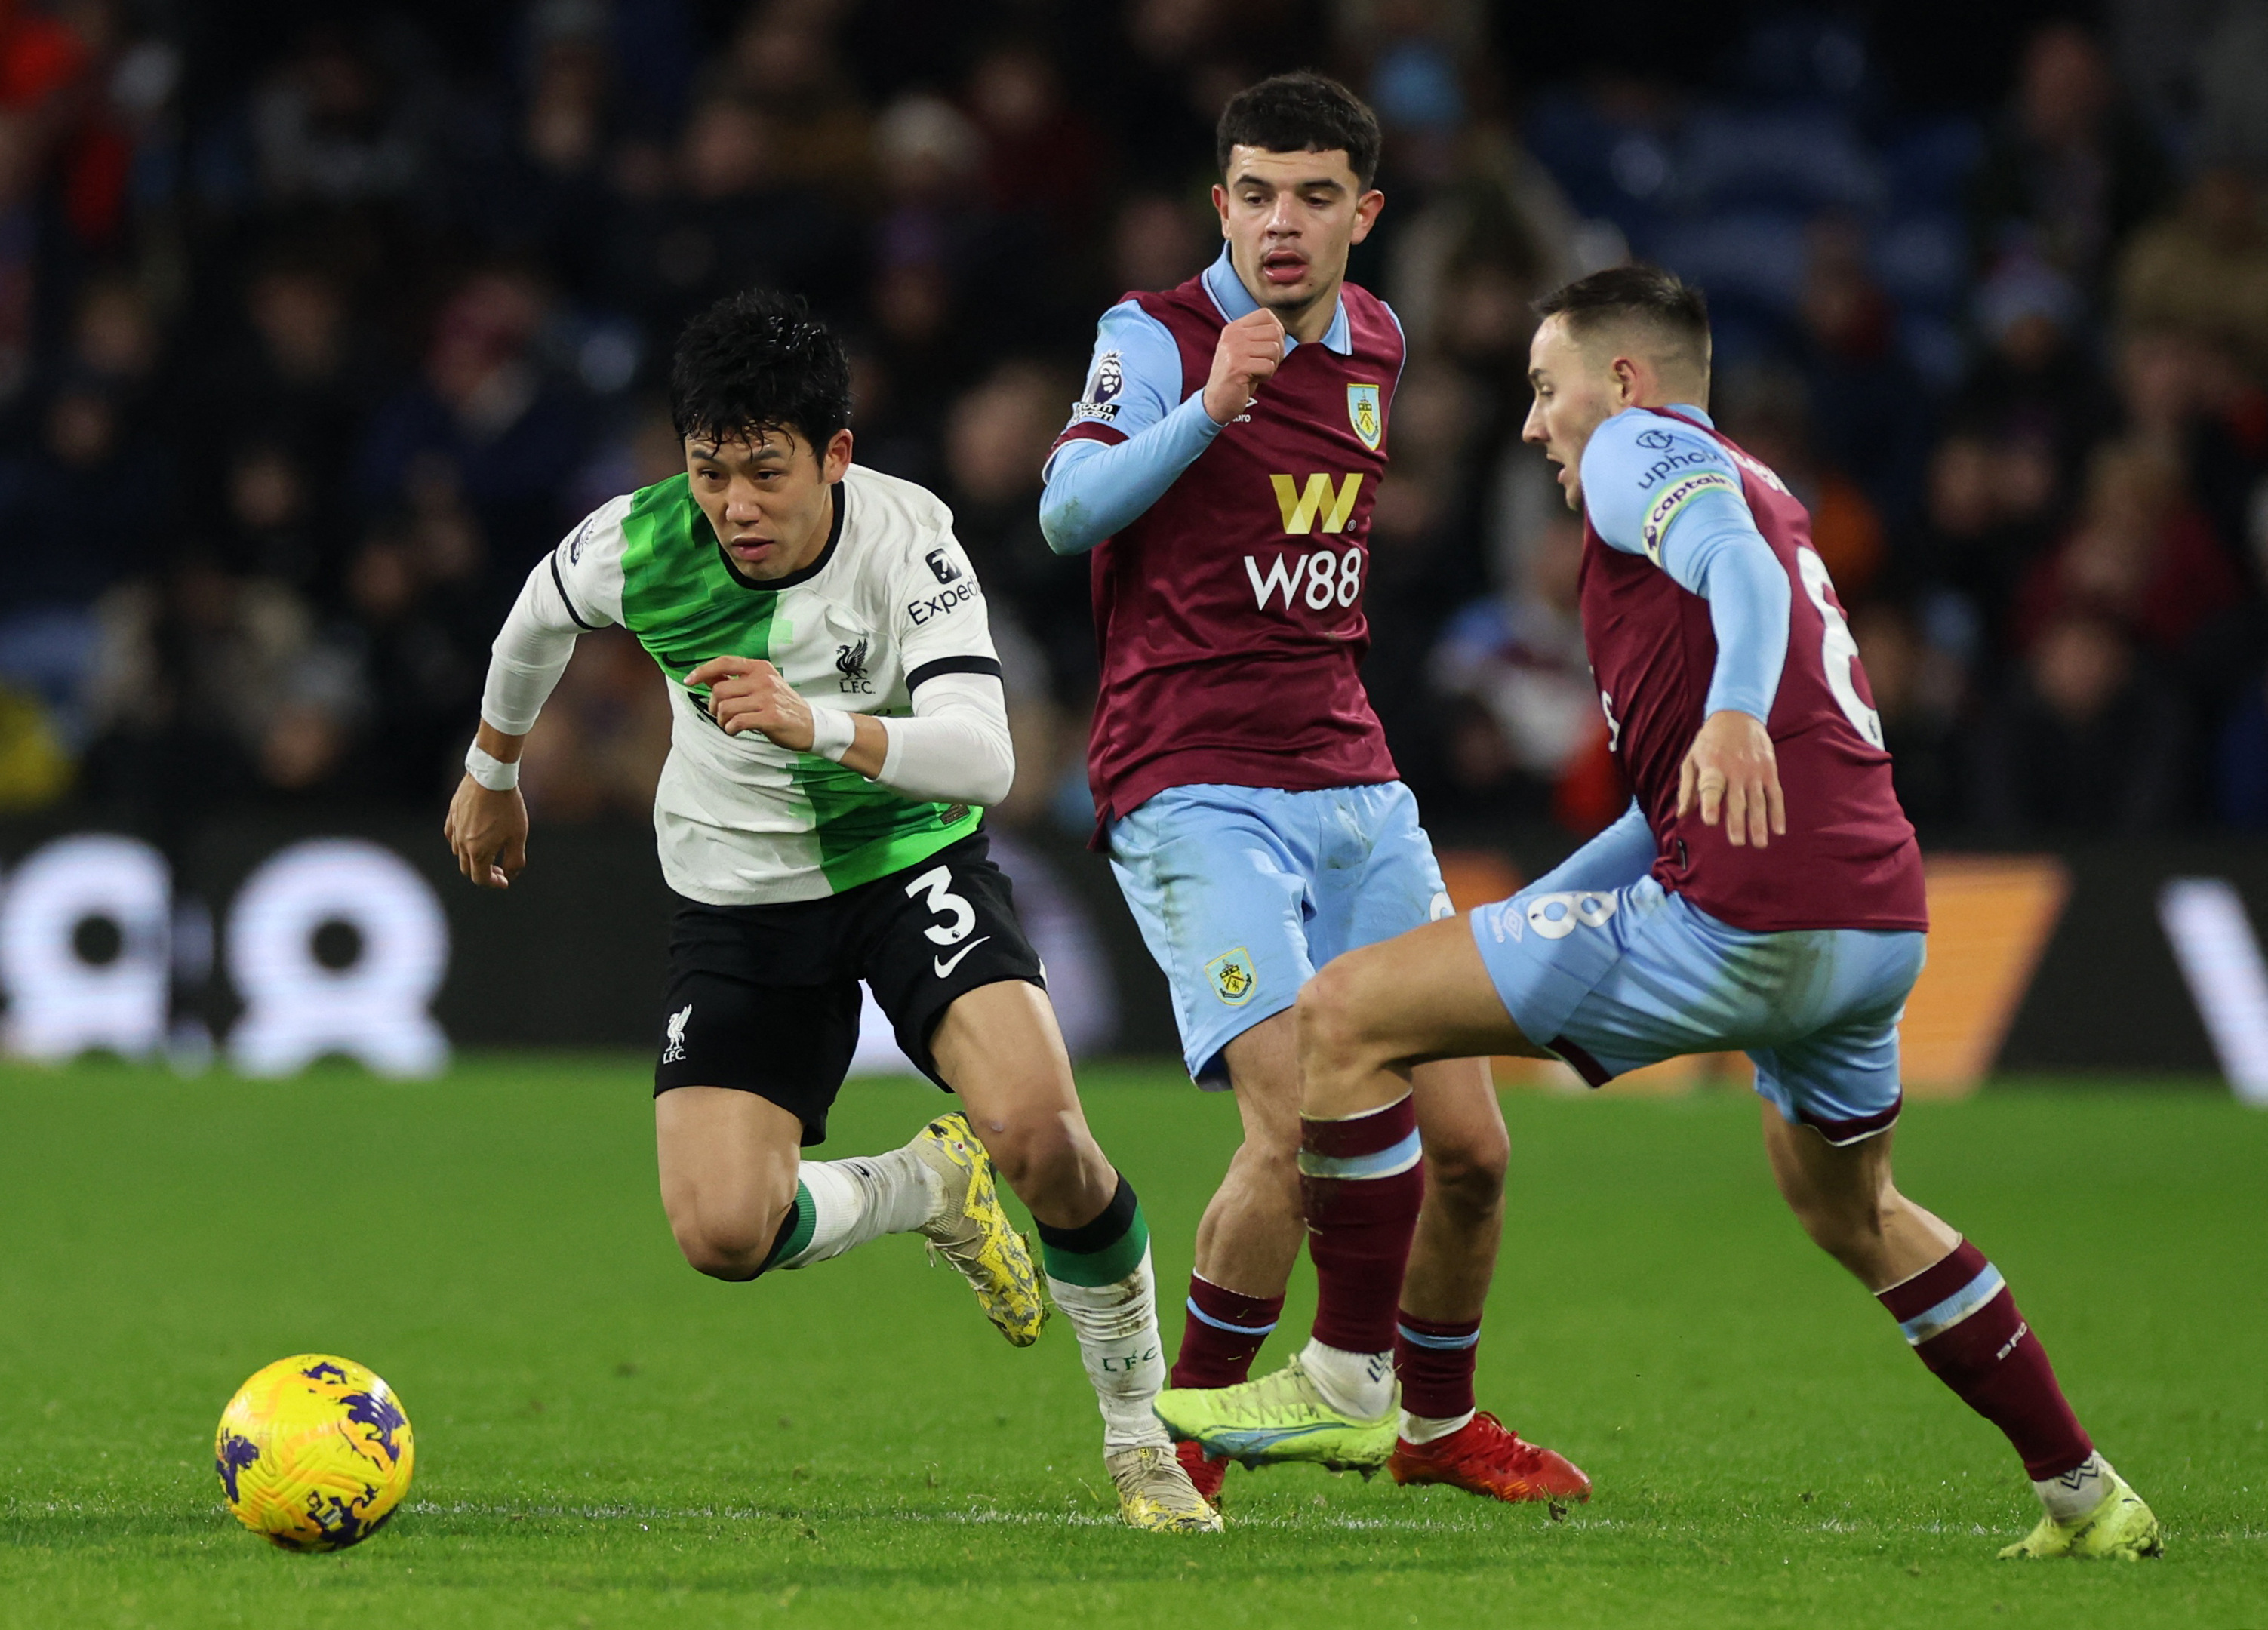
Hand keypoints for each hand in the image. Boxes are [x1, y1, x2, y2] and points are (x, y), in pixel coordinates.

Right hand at [444, 777, 528, 888]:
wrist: (491, 776)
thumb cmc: (507, 806)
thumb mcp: (518, 836)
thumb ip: (515, 860)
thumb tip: (511, 876)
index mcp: (478, 852)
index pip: (481, 879)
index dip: (494, 883)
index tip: (505, 880)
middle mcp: (462, 843)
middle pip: (468, 869)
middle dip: (484, 872)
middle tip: (500, 868)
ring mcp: (454, 828)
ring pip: (458, 853)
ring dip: (473, 858)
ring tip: (489, 851)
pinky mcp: (452, 815)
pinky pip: (451, 836)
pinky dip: (460, 842)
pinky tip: (471, 837)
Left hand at [686, 655, 814, 748]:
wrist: (811, 725)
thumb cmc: (782, 706)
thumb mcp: (761, 686)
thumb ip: (735, 680)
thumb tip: (706, 675)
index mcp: (759, 668)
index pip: (724, 662)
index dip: (702, 670)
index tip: (689, 680)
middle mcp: (763, 679)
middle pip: (719, 690)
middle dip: (713, 706)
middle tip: (721, 715)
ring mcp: (767, 698)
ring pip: (725, 707)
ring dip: (722, 721)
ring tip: (730, 724)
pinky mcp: (770, 717)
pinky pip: (737, 722)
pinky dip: (730, 729)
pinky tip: (736, 730)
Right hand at [1202, 307, 1284, 423]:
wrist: (1217, 401)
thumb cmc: (1237, 376)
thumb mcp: (1244, 349)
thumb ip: (1259, 337)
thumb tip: (1282, 333)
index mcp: (1234, 328)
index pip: (1265, 314)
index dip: (1277, 330)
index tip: (1271, 347)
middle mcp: (1233, 335)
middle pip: (1274, 332)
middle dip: (1278, 351)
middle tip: (1265, 363)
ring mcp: (1234, 350)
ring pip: (1274, 349)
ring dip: (1272, 365)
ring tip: (1257, 372)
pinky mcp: (1238, 367)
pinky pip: (1269, 366)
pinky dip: (1266, 376)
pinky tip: (1253, 380)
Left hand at [1676, 709, 1785, 848]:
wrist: (1737, 715)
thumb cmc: (1709, 741)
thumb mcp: (1691, 759)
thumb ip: (1687, 788)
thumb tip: (1682, 815)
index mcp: (1712, 767)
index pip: (1712, 788)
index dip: (1711, 804)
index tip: (1710, 821)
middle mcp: (1735, 771)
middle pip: (1737, 800)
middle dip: (1737, 822)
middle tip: (1737, 843)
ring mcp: (1754, 771)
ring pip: (1758, 801)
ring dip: (1759, 823)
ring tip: (1759, 844)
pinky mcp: (1769, 770)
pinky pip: (1775, 794)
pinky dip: (1778, 812)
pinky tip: (1778, 830)